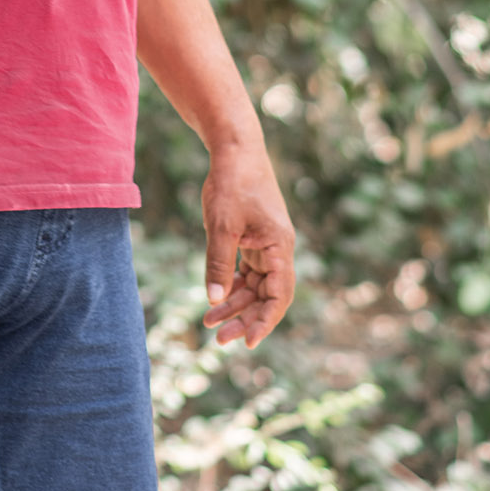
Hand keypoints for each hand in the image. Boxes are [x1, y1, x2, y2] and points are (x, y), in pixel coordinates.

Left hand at [202, 142, 294, 348]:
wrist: (234, 148)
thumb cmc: (231, 183)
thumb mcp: (221, 225)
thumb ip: (219, 263)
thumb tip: (214, 299)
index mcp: (279, 246)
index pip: (279, 296)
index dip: (264, 321)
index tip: (247, 342)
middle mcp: (278, 248)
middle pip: (267, 295)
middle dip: (244, 317)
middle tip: (219, 339)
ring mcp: (267, 243)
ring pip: (256, 285)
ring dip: (235, 304)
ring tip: (210, 323)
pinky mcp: (254, 238)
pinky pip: (247, 271)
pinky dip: (233, 284)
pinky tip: (215, 297)